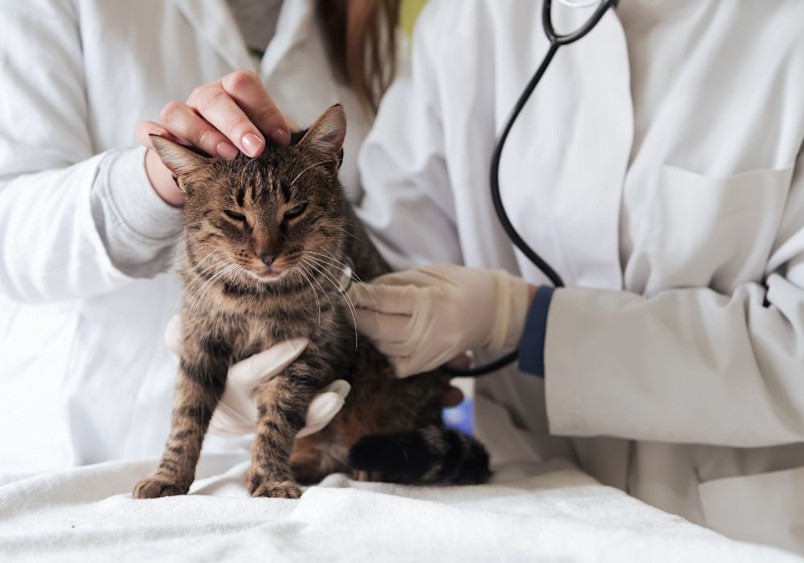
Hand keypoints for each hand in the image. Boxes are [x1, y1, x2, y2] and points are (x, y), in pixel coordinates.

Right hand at [138, 70, 292, 206]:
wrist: (213, 174)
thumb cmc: (249, 153)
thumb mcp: (274, 144)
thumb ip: (290, 137)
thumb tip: (334, 133)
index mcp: (236, 93)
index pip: (246, 86)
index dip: (264, 110)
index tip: (283, 140)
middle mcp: (207, 98)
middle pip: (215, 98)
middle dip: (237, 124)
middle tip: (256, 150)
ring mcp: (181, 115)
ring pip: (179, 112)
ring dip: (202, 134)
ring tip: (224, 157)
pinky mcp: (159, 135)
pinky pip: (149, 130)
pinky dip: (156, 136)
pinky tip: (164, 145)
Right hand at [164, 316, 348, 436]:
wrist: (207, 387)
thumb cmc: (200, 353)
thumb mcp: (188, 344)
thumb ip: (179, 337)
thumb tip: (172, 331)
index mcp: (217, 392)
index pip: (247, 377)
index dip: (274, 362)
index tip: (302, 343)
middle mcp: (240, 413)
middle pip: (277, 412)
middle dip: (307, 406)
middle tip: (334, 394)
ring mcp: (258, 422)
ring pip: (293, 423)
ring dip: (320, 411)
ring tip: (340, 394)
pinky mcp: (274, 426)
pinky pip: (301, 425)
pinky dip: (321, 411)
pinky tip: (339, 393)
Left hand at [349, 263, 532, 377]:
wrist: (495, 312)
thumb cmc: (463, 285)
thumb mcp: (429, 273)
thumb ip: (395, 282)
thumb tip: (362, 290)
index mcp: (431, 300)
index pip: (383, 300)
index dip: (358, 295)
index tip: (342, 289)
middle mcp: (430, 330)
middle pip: (378, 328)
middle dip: (357, 316)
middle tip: (345, 304)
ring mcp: (430, 352)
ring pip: (383, 346)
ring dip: (370, 331)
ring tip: (369, 315)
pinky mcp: (430, 365)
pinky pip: (396, 363)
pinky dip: (387, 349)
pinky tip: (389, 335)